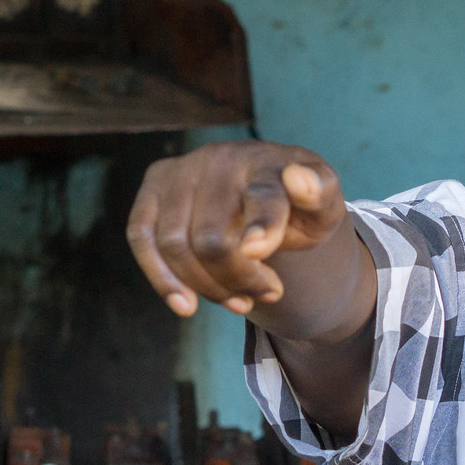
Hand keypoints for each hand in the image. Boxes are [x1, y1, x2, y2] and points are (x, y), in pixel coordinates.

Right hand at [127, 142, 348, 317]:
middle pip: (213, 238)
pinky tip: (186, 306)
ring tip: (240, 301)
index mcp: (268, 162)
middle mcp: (220, 158)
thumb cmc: (297, 205)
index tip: (258, 251)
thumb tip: (297, 180)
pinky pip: (141, 237)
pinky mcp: (155, 185)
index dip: (262, 224)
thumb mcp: (323, 206)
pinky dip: (161, 277)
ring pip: (175, 244)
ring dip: (207, 286)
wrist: (268, 187)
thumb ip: (320, 195)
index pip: (265, 196)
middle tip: (269, 294)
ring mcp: (182, 168)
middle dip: (239, 279)